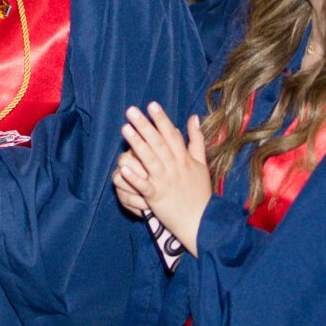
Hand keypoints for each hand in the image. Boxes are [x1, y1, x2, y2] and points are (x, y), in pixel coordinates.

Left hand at [118, 103, 211, 251]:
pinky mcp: (156, 198)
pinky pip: (144, 186)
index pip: (172, 135)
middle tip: (131, 111)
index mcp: (184, 159)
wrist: (203, 221)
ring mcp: (165, 182)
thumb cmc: (201, 192)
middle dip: (145, 126)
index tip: (152, 104)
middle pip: (158, 143)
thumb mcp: (202, 164)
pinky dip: (134, 177)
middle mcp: (174, 168)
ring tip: (125, 129)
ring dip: (137, 144)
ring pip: (150, 160)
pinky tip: (123, 166)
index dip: (161, 119)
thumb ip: (197, 140)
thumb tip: (193, 117)